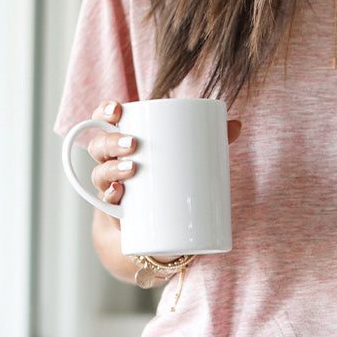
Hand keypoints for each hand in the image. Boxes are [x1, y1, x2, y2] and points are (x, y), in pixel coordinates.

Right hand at [87, 98, 243, 228]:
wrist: (159, 227)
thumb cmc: (169, 181)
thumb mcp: (187, 158)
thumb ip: (209, 140)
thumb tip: (237, 125)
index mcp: (122, 142)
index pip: (103, 120)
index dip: (104, 112)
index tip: (117, 109)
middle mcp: (109, 163)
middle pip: (100, 146)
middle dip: (112, 142)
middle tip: (133, 144)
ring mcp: (110, 188)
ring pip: (100, 174)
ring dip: (111, 169)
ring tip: (132, 169)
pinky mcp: (117, 213)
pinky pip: (105, 204)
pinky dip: (110, 198)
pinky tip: (117, 195)